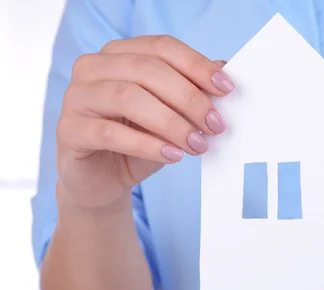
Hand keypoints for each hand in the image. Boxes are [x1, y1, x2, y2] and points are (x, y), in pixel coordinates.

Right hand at [56, 35, 233, 209]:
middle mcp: (93, 67)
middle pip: (147, 70)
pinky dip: (147, 144)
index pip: (162, 47)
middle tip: (216, 125)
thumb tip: (224, 71)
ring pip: (128, 97)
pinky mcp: (68, 130)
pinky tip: (173, 156)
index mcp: (120, 54)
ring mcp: (76, 97)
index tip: (226, 89)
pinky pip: (109, 133)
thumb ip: (191, 92)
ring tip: (198, 145)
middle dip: (189, 98)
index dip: (196, 66)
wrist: (103, 180)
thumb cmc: (138, 141)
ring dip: (171, 123)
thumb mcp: (171, 115)